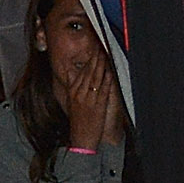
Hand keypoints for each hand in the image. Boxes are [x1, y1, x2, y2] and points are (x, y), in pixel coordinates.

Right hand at [56, 34, 120, 150]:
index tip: (93, 46)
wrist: (81, 140)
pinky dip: (106, 77)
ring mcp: (88, 98)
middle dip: (94, 55)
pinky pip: (102, 87)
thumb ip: (73, 87)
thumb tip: (73, 73)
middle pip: (88, 70)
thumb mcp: (72, 102)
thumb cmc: (79, 122)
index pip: (81, 70)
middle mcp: (79, 93)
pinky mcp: (97, 104)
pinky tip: (110, 68)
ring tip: (105, 50)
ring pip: (95, 76)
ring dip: (101, 63)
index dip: (88, 57)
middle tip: (100, 42)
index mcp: (73, 91)